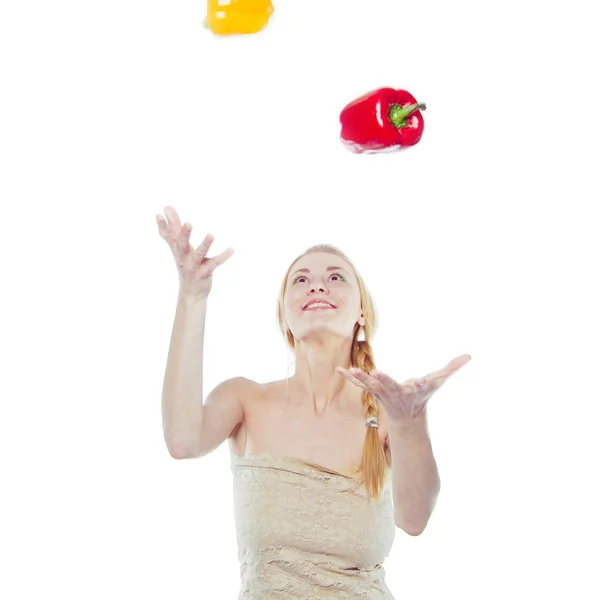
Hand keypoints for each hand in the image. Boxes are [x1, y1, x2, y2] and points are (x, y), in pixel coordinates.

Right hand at [156, 205, 233, 298]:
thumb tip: (166, 208)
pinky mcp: (204, 273)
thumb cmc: (185, 265)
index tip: (159, 215)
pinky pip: (214, 264)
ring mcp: (193, 266)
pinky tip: (232, 249)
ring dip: (205, 245)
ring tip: (211, 235)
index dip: (163, 226)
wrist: (191, 292)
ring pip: (199, 255)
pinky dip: (223, 256)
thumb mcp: (178, 247)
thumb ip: (173, 227)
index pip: (168, 236)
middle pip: (181, 245)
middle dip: (184, 234)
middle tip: (188, 223)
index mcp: (177, 250)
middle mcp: (183, 258)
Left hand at [336, 354, 470, 421]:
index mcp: (412, 390)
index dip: (417, 384)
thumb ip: (452, 368)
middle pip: (388, 386)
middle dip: (382, 381)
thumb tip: (470, 356)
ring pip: (370, 385)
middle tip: (374, 374)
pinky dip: (349, 377)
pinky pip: (359, 383)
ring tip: (350, 370)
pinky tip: (338, 369)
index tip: (418, 381)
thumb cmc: (422, 394)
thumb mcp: (438, 382)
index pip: (415, 386)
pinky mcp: (372, 388)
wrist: (407, 414)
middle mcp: (396, 392)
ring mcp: (382, 392)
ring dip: (360, 378)